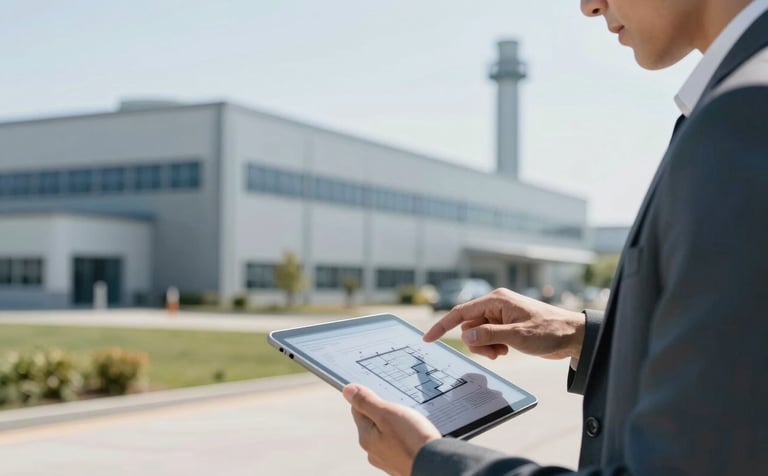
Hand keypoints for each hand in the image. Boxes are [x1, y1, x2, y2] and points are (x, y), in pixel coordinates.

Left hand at [343, 384, 440, 475]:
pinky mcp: (403, 464)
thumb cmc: (413, 441)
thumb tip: (347, 390)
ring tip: (413, 423)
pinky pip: (401, 445)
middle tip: (403, 409)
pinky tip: (417, 436)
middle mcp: (374, 452)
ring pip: (389, 434)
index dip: (371, 398)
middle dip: (386, 413)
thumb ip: (367, 402)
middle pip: (374, 422)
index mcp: (366, 438)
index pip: (358, 410)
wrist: (437, 466)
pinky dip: (407, 438)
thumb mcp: (387, 414)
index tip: (385, 394)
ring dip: (398, 426)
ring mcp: (388, 460)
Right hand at [423, 288, 585, 361]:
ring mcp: (500, 316)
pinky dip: (493, 347)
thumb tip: (465, 335)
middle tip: (496, 353)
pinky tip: (508, 350)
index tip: (428, 338)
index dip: (443, 325)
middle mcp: (495, 306)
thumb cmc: (549, 331)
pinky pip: (488, 338)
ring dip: (485, 347)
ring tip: (504, 352)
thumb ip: (489, 335)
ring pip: (477, 335)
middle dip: (476, 343)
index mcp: (496, 301)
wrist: (572, 336)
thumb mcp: (517, 336)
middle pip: (469, 326)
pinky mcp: (506, 326)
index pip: (461, 312)